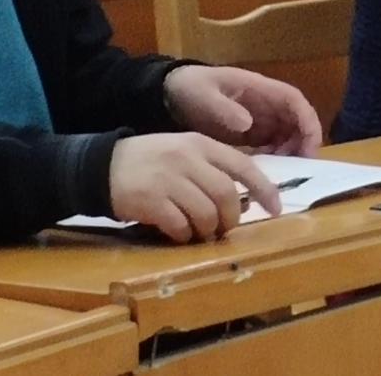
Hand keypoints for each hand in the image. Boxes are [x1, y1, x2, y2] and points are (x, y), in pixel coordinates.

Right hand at [107, 132, 277, 241]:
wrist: (103, 166)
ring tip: (200, 233)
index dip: (264, 189)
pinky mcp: (151, 200)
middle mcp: (188, 158)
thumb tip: (243, 201)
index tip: (277, 208)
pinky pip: (180, 226)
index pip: (243, 165)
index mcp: (201, 144)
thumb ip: (211, 169)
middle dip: (231, 219)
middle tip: (223, 229)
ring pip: (206, 213)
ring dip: (207, 231)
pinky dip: (184, 235)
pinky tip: (178, 233)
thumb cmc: (151, 161)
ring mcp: (169, 179)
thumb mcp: (184, 152)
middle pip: (226, 195)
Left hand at [164, 65, 322, 156]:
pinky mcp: (250, 132)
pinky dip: (274, 157)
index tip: (310, 145)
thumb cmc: (190, 88)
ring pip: (287, 134)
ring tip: (280, 171)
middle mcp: (265, 103)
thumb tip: (247, 123)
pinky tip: (263, 171)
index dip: (307, 121)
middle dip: (303, 142)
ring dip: (290, 152)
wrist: (171, 93)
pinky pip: (272, 144)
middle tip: (298, 167)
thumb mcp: (204, 95)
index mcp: (258, 88)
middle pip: (296, 120)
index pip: (294, 100)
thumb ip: (224, 108)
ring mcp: (259, 117)